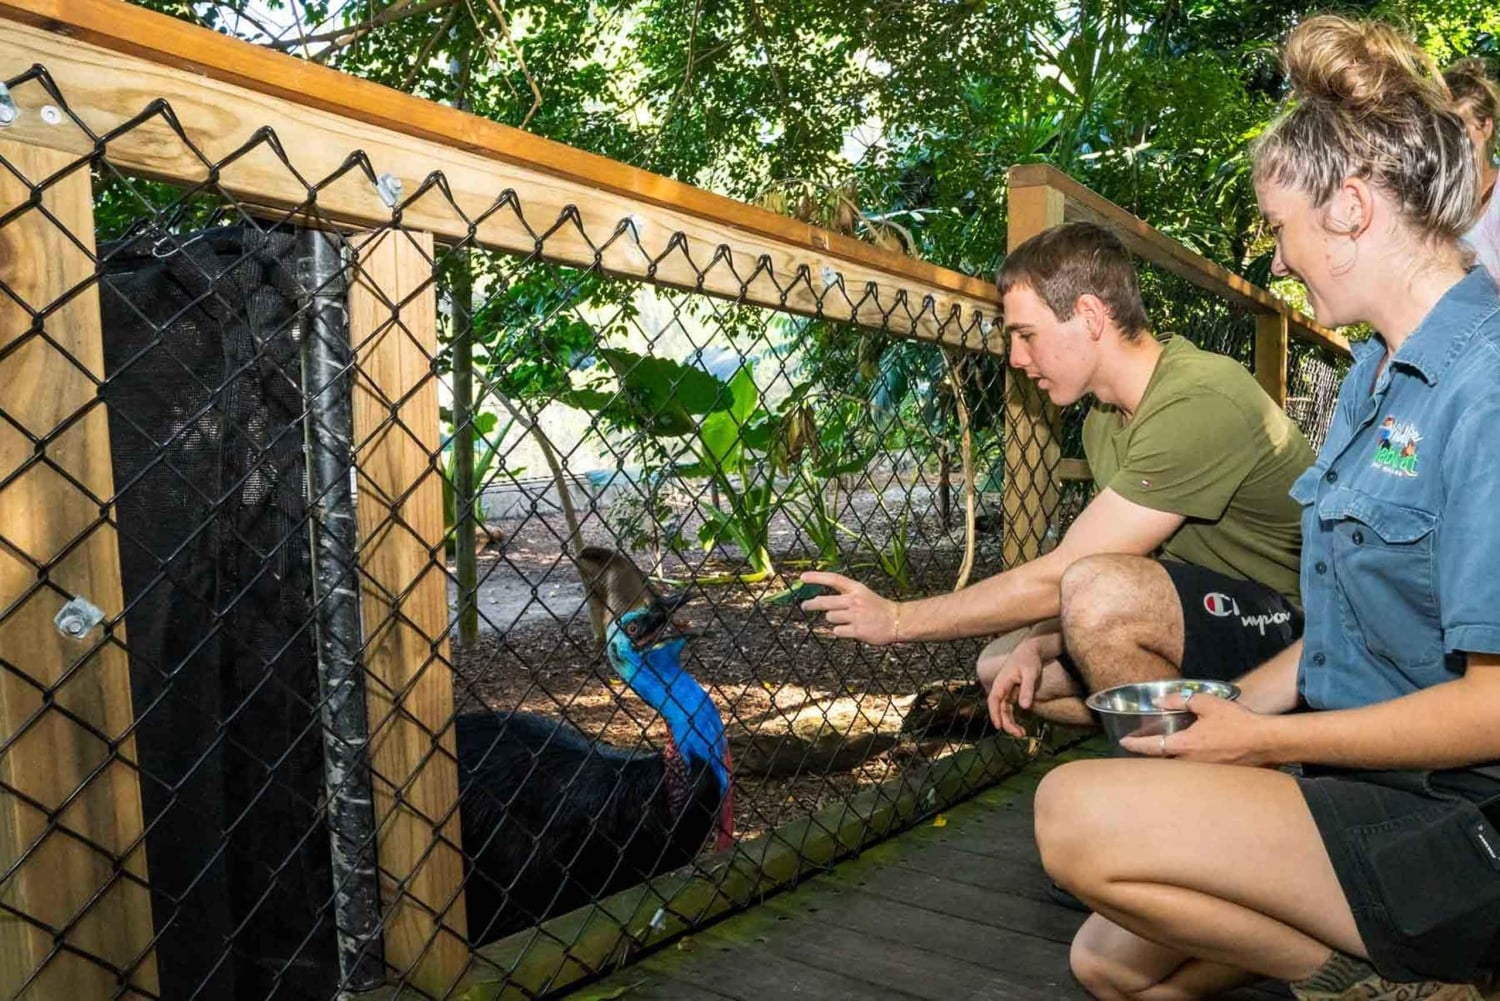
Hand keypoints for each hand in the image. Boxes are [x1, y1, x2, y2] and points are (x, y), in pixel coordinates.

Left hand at [798, 571, 898, 644]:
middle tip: (805, 606)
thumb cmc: (878, 608)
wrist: (898, 620)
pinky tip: (850, 629)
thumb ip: (844, 595)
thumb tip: (820, 601)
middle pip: (825, 601)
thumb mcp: (862, 594)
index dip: (816, 577)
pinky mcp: (857, 630)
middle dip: (811, 604)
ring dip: (834, 619)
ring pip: (830, 617)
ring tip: (846, 620)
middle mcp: (854, 600)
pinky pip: (837, 631)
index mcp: (856, 589)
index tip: (803, 577)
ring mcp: (855, 615)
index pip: (833, 579)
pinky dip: (840, 631)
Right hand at [985, 638, 1044, 736]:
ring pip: (1003, 711)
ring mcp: (1005, 692)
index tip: (998, 726)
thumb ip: (1027, 690)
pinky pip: (1008, 709)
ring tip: (1021, 734)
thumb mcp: (1030, 673)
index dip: (994, 713)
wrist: (1030, 651)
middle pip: (998, 709)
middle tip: (1019, 734)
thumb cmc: (1029, 660)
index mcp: (1001, 682)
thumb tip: (1025, 707)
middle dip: (1006, 723)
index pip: (994, 700)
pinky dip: (1013, 719)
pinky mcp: (1011, 694)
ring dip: (1010, 723)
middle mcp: (1000, 688)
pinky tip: (1021, 727)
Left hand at [1118, 692, 1279, 766]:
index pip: (1153, 747)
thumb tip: (1161, 701)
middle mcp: (1192, 762)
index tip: (1124, 742)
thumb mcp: (1206, 703)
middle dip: (1153, 755)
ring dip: (1171, 760)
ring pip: (1180, 768)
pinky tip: (1195, 755)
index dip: (1136, 744)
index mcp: (1186, 745)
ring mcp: (1206, 772)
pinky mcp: (1218, 775)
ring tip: (1166, 750)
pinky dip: (1189, 764)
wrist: (1267, 741)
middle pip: (1164, 761)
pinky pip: (1197, 770)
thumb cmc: (1237, 722)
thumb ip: (1181, 701)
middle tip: (1144, 746)